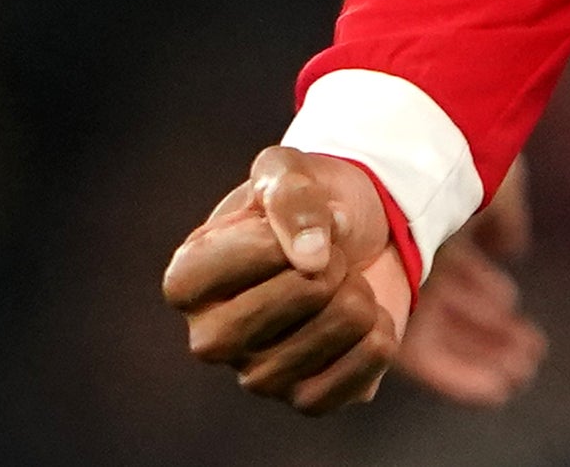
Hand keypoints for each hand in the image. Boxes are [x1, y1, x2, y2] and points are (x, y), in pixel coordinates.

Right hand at [163, 146, 414, 413]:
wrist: (355, 238)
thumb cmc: (307, 202)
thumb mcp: (290, 169)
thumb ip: (292, 196)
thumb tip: (311, 259)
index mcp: (187, 281)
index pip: (237, 258)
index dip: (283, 229)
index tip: (290, 222)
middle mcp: (211, 340)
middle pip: (303, 292)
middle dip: (333, 257)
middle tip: (326, 255)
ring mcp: (258, 377)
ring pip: (343, 322)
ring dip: (360, 289)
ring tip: (341, 283)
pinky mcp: (307, 401)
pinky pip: (369, 360)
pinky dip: (382, 328)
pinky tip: (361, 321)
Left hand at [394, 160, 544, 405]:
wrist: (394, 170)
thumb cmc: (444, 163)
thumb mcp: (490, 180)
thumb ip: (504, 212)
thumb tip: (511, 247)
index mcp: (433, 230)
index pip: (463, 276)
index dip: (488, 296)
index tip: (515, 308)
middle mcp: (415, 265)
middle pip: (456, 313)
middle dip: (492, 334)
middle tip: (528, 354)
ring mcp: (402, 293)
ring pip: (447, 340)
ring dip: (484, 357)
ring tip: (521, 370)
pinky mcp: (390, 321)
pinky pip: (426, 362)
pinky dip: (461, 378)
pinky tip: (497, 389)